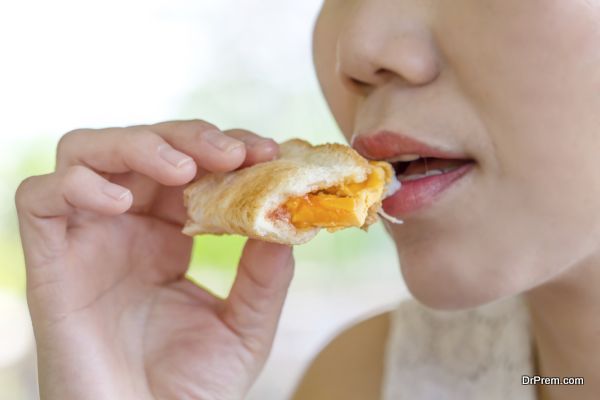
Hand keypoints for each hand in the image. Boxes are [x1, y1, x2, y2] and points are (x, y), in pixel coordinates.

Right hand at [15, 120, 293, 399]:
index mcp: (169, 237)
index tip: (267, 151)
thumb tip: (287, 218)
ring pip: (87, 153)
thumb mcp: (244, 328)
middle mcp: (126, 229)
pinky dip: (76, 185)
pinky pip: (40, 199)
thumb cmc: (191, 390)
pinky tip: (121, 204)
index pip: (191, 166)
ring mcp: (87, 240)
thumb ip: (265, 276)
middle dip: (190, 137)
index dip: (226, 149)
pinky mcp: (49, 264)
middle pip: (143, 146)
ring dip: (137, 145)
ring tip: (184, 170)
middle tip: (234, 153)